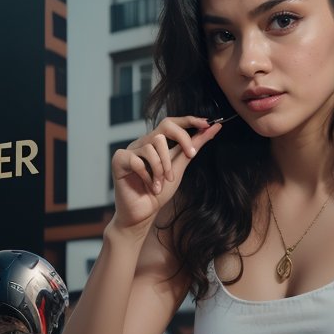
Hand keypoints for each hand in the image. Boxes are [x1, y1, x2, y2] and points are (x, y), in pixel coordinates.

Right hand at [112, 115, 225, 232]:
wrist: (143, 213)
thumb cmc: (159, 192)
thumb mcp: (180, 167)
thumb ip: (194, 147)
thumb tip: (214, 127)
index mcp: (156, 143)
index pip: (172, 123)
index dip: (189, 120)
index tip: (208, 123)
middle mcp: (143, 143)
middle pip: (165, 127)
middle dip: (182, 140)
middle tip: (192, 156)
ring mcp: (130, 150)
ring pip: (153, 146)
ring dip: (162, 168)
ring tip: (161, 184)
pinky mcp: (119, 160)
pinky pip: (138, 161)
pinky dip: (147, 176)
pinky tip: (148, 187)